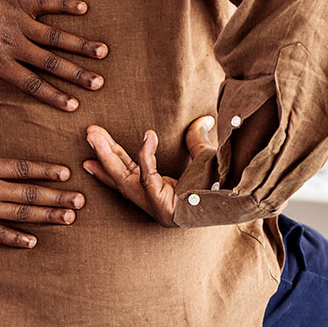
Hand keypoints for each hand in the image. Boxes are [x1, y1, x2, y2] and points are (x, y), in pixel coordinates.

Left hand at [0, 0, 107, 115]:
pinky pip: (46, 3)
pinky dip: (65, 5)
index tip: (73, 104)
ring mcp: (18, 20)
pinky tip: (84, 8)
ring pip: (55, 35)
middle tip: (99, 83)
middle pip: (51, 62)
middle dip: (76, 73)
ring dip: (79, 44)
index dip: (53, 95)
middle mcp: (13, 43)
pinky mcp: (18, 1)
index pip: (30, 83)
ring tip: (102, 51)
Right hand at [0, 125, 82, 247]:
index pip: (19, 167)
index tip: (65, 172)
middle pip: (29, 193)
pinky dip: (17, 239)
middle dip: (57, 196)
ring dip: (47, 216)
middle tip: (80, 200)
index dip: (44, 170)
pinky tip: (34, 241)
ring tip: (69, 217)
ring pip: (22, 213)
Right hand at [82, 117, 215, 226]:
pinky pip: (148, 177)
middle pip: (122, 177)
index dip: (109, 168)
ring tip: (94, 135)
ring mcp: (158, 207)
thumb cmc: (224, 183)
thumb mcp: (204, 157)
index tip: (88, 160)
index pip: (130, 179)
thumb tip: (202, 119)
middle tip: (89, 134)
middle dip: (103, 155)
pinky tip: (147, 136)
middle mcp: (156, 204)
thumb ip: (197, 139)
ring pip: (126, 178)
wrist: (239, 197)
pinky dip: (146, 155)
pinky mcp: (163, 205)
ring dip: (109, 155)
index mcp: (163, 195)